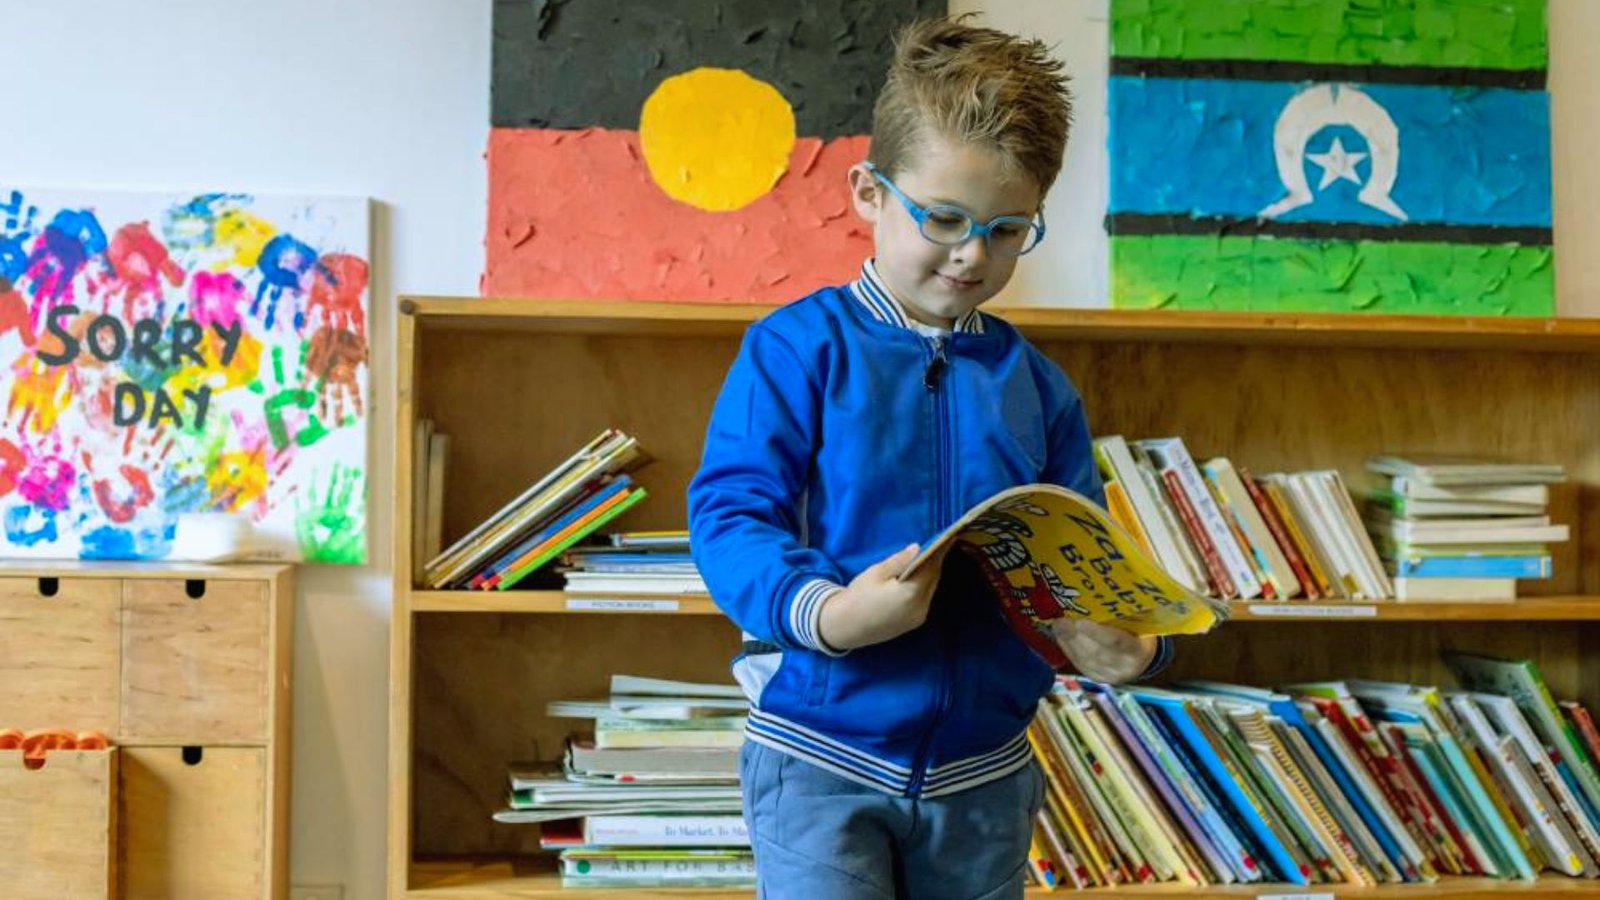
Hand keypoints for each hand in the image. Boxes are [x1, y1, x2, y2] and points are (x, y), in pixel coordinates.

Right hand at [817, 543, 946, 650]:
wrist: (845, 627)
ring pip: (930, 590)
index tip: (940, 539)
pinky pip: (924, 600)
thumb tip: (918, 548)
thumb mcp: (876, 573)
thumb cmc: (858, 597)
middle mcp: (920, 607)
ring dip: (928, 576)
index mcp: (911, 592)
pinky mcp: (915, 623)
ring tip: (923, 561)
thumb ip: (900, 560)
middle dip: (933, 563)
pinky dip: (922, 588)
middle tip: (931, 547)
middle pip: (933, 579)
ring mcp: (919, 617)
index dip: (935, 552)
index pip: (931, 567)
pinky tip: (915, 579)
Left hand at [1051, 619, 1157, 683]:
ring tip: (1058, 625)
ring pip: (1085, 660)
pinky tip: (1060, 635)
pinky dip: (1067, 648)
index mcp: (1139, 651)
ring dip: (1068, 641)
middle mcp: (1125, 667)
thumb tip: (1103, 591)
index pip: (1117, 643)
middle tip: (1061, 620)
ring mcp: (1110, 675)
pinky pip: (1079, 664)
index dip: (1098, 633)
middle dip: (1076, 636)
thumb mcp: (1139, 623)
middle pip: (1097, 652)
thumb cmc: (1139, 633)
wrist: (1142, 660)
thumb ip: (1124, 613)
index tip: (1080, 621)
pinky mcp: (1097, 678)